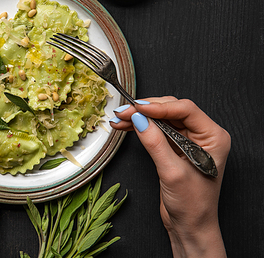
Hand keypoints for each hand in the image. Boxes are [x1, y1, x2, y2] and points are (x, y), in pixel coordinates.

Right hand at [110, 97, 229, 257]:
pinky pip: (156, 130)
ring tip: (119, 119)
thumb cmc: (193, 204)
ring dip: (139, 117)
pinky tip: (126, 126)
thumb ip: (155, 143)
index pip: (185, 109)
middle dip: (146, 110)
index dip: (159, 107)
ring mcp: (188, 141)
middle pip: (171, 110)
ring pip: (161, 118)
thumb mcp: (172, 172)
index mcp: (213, 137)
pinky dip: (140, 127)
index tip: (137, 108)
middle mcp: (203, 135)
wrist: (190, 225)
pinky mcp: (175, 147)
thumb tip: (139, 119)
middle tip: (124, 112)